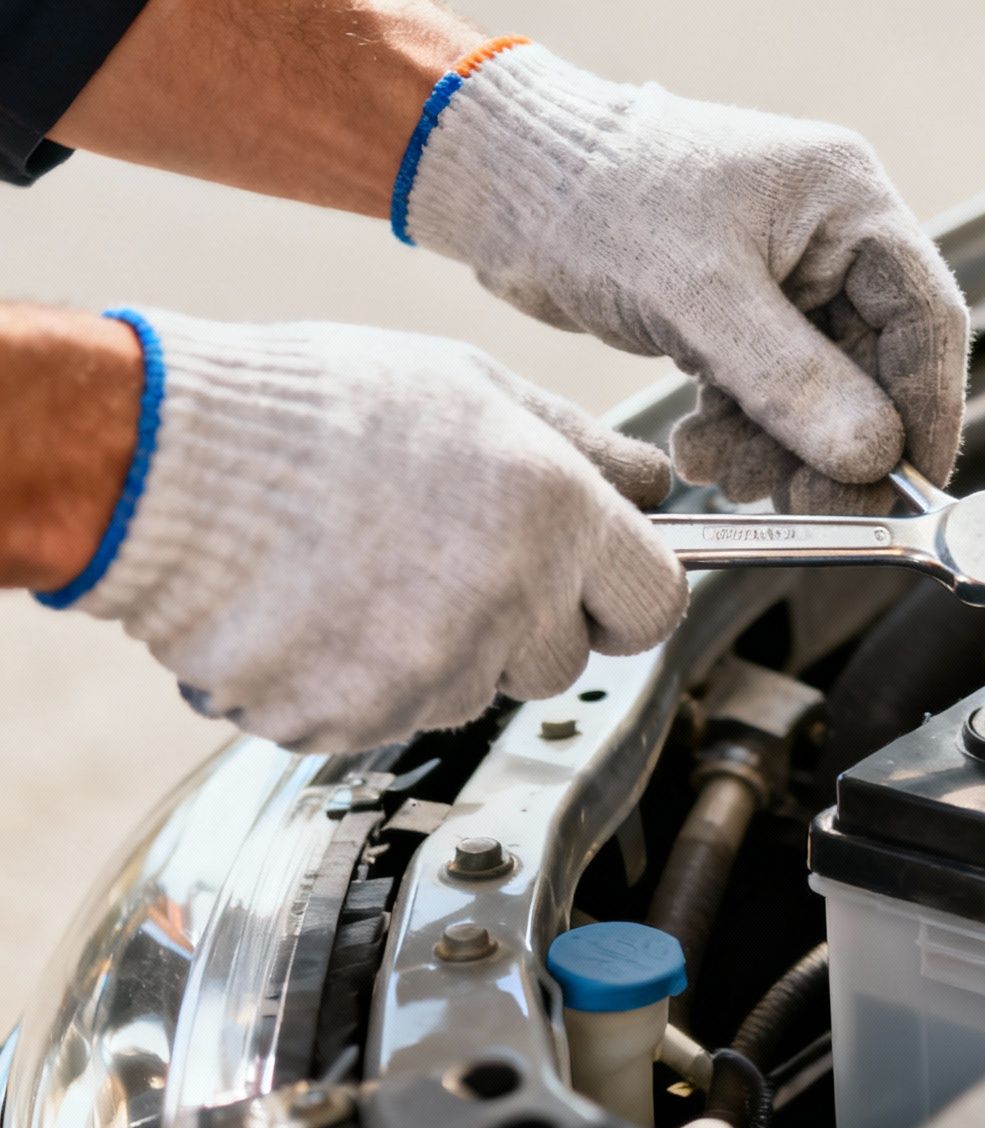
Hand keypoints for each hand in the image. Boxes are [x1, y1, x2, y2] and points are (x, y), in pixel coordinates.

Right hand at [70, 311, 688, 752]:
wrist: (163, 459)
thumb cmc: (316, 408)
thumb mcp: (476, 387)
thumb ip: (585, 447)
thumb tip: (657, 484)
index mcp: (555, 517)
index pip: (654, 605)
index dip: (625, 594)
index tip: (597, 583)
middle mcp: (507, 603)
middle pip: (563, 662)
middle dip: (525, 624)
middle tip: (447, 556)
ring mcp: (428, 673)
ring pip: (471, 692)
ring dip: (435, 650)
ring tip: (364, 567)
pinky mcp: (351, 719)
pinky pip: (386, 716)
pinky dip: (358, 678)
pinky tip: (318, 608)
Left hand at [401, 43, 968, 513]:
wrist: (505, 185)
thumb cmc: (595, 197)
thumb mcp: (699, 293)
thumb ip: (792, 378)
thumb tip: (873, 456)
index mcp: (847, 199)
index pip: (927, 319)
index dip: (927, 412)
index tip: (908, 488)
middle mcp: (830, 237)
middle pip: (875, 369)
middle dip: (835, 445)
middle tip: (803, 503)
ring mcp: (788, 278)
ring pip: (821, 394)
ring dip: (777, 449)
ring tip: (718, 467)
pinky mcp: (742, 316)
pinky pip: (772, 396)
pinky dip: (743, 434)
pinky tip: (699, 448)